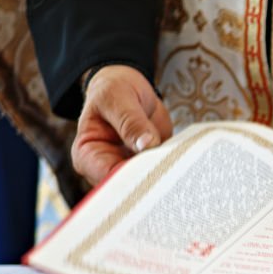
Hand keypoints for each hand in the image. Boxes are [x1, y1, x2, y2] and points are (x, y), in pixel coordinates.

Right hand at [71, 65, 171, 184]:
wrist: (126, 87)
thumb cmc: (112, 90)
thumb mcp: (118, 99)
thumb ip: (131, 122)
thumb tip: (147, 144)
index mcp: (87, 156)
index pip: (107, 177)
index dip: (130, 177)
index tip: (152, 169)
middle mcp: (105, 167)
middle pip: (129, 186)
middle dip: (150, 180)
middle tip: (172, 171)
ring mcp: (129, 168)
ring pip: (148, 183)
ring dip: (165, 175)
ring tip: (180, 167)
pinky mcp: (149, 165)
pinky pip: (162, 173)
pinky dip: (174, 169)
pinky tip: (185, 165)